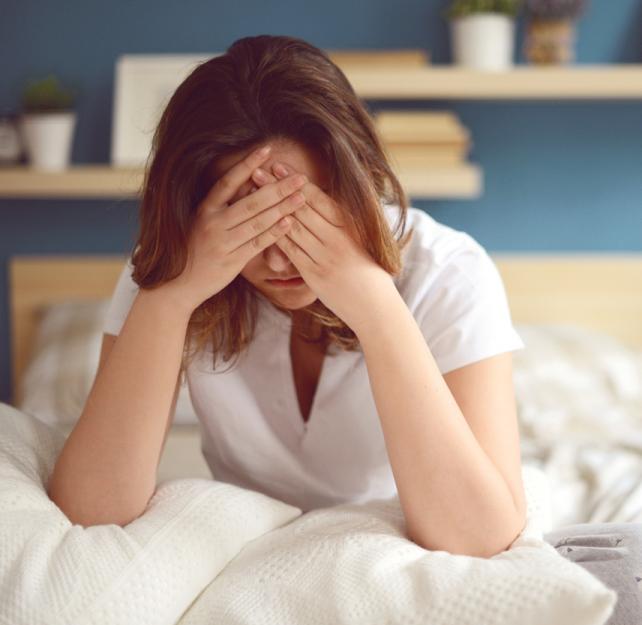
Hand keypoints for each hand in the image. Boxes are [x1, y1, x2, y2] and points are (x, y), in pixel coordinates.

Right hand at [163, 145, 307, 311]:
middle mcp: (212, 223)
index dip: (247, 164)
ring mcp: (222, 242)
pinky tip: (289, 222)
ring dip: (282, 208)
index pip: (228, 181)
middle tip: (300, 178)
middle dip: (278, 188)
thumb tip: (252, 185)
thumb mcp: (203, 223)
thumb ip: (224, 206)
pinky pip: (257, 244)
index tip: (267, 149)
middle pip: (251, 201)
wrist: (179, 285)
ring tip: (301, 197)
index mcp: (204, 209)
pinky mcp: (231, 261)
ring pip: (257, 222)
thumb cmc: (195, 250)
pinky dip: (274, 233)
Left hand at [250, 161, 394, 331]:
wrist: (375, 306)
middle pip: (302, 208)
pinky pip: (291, 251)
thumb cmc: (370, 272)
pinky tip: (260, 223)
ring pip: (293, 227)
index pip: (319, 199)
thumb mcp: (364, 241)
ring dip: (271, 208)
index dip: (297, 181)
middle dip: (278, 188)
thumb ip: (344, 223)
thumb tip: (325, 202)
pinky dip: (275, 235)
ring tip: (254, 192)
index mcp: (351, 227)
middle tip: (258, 170)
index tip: (280, 166)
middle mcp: (337, 239)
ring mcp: (325, 257)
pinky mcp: (315, 275)